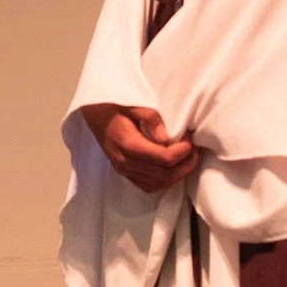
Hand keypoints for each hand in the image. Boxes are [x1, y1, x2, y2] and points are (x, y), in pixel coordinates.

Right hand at [80, 102, 197, 193]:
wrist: (91, 111)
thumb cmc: (112, 103)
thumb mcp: (130, 101)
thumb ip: (148, 116)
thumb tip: (166, 137)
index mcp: (127, 143)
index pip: (164, 158)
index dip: (183, 151)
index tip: (190, 138)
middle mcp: (125, 161)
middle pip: (164, 175)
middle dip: (186, 164)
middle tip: (195, 149)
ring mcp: (123, 169)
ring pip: (158, 183)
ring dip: (178, 174)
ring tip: (188, 158)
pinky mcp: (123, 172)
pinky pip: (147, 185)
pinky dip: (163, 181)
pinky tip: (171, 168)